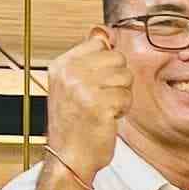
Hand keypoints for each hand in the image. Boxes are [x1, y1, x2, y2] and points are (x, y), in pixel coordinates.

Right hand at [43, 28, 133, 173]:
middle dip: (116, 80)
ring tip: (102, 109)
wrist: (68, 158)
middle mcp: (70, 72)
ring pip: (125, 77)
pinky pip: (126, 97)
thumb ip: (88, 59)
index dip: (106, 64)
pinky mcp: (99, 104)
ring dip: (120, 95)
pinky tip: (106, 119)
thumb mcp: (72, 85)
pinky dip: (121, 110)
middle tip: (100, 99)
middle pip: (117, 58)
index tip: (95, 82)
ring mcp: (83, 88)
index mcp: (61, 64)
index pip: (99, 42)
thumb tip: (105, 32)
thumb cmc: (74, 124)